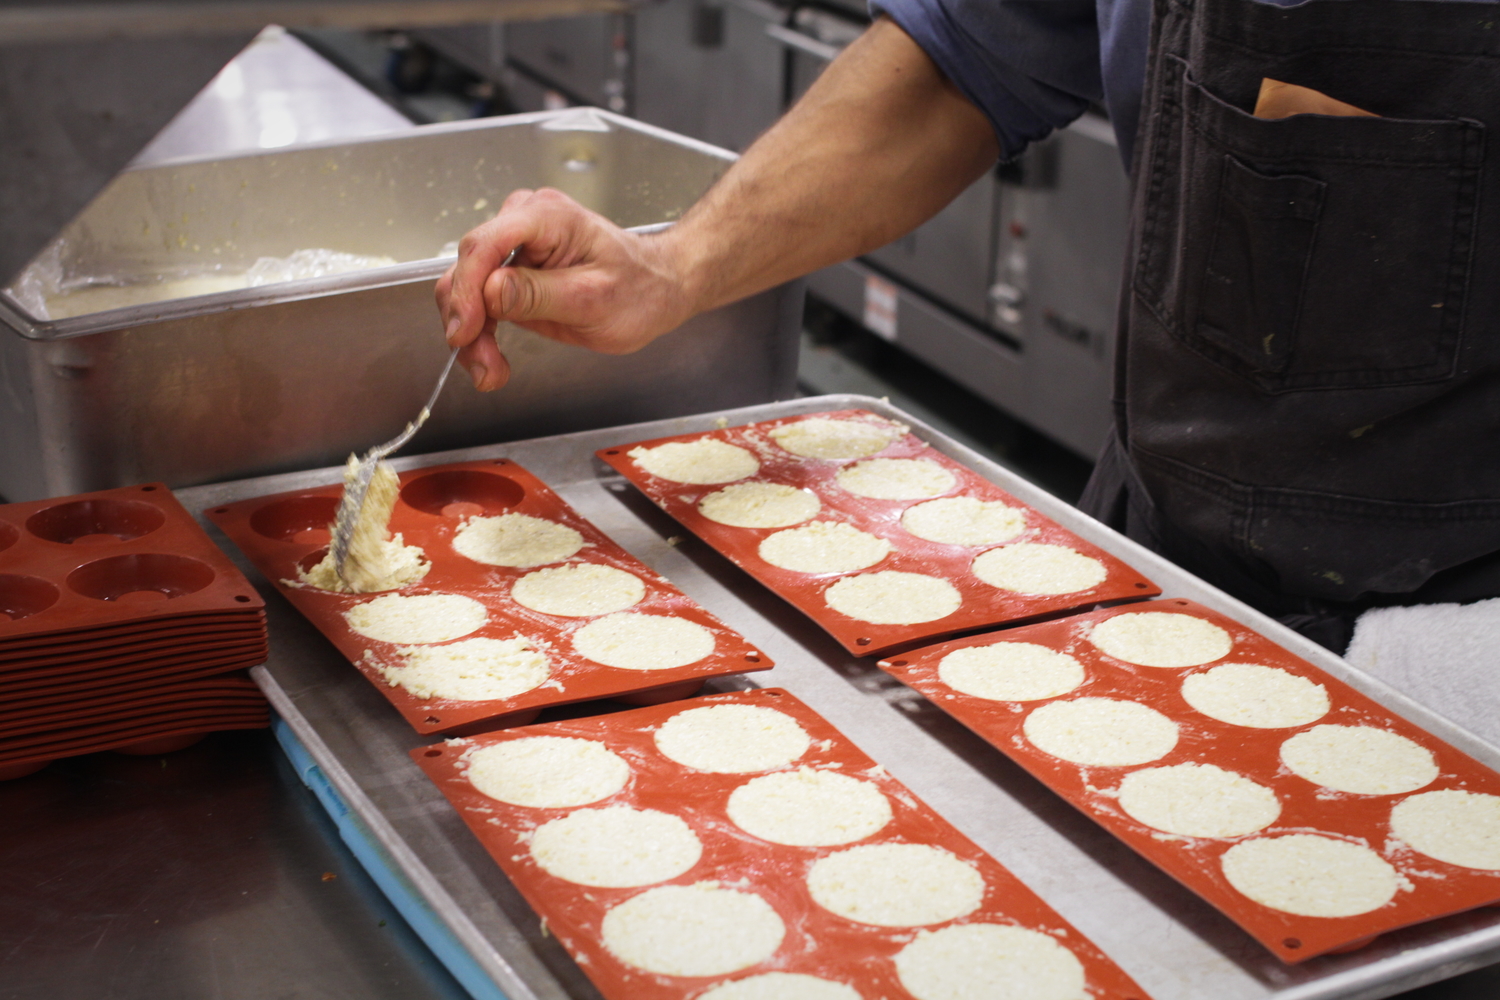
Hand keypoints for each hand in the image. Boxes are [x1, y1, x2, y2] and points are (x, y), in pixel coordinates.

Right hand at [434, 187, 696, 390]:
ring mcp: (515, 248)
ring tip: (490, 371)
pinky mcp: (512, 274)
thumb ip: (539, 294)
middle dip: (467, 321)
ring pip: (466, 290)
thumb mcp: (595, 297)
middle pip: (468, 269)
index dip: (467, 290)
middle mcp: (523, 224)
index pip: (485, 245)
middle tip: (482, 365)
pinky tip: (492, 362)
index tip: (464, 331)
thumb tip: (490, 291)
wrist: (656, 291)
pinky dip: (480, 335)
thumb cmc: (639, 288)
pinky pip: (480, 303)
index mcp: (546, 217)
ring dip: (471, 335)